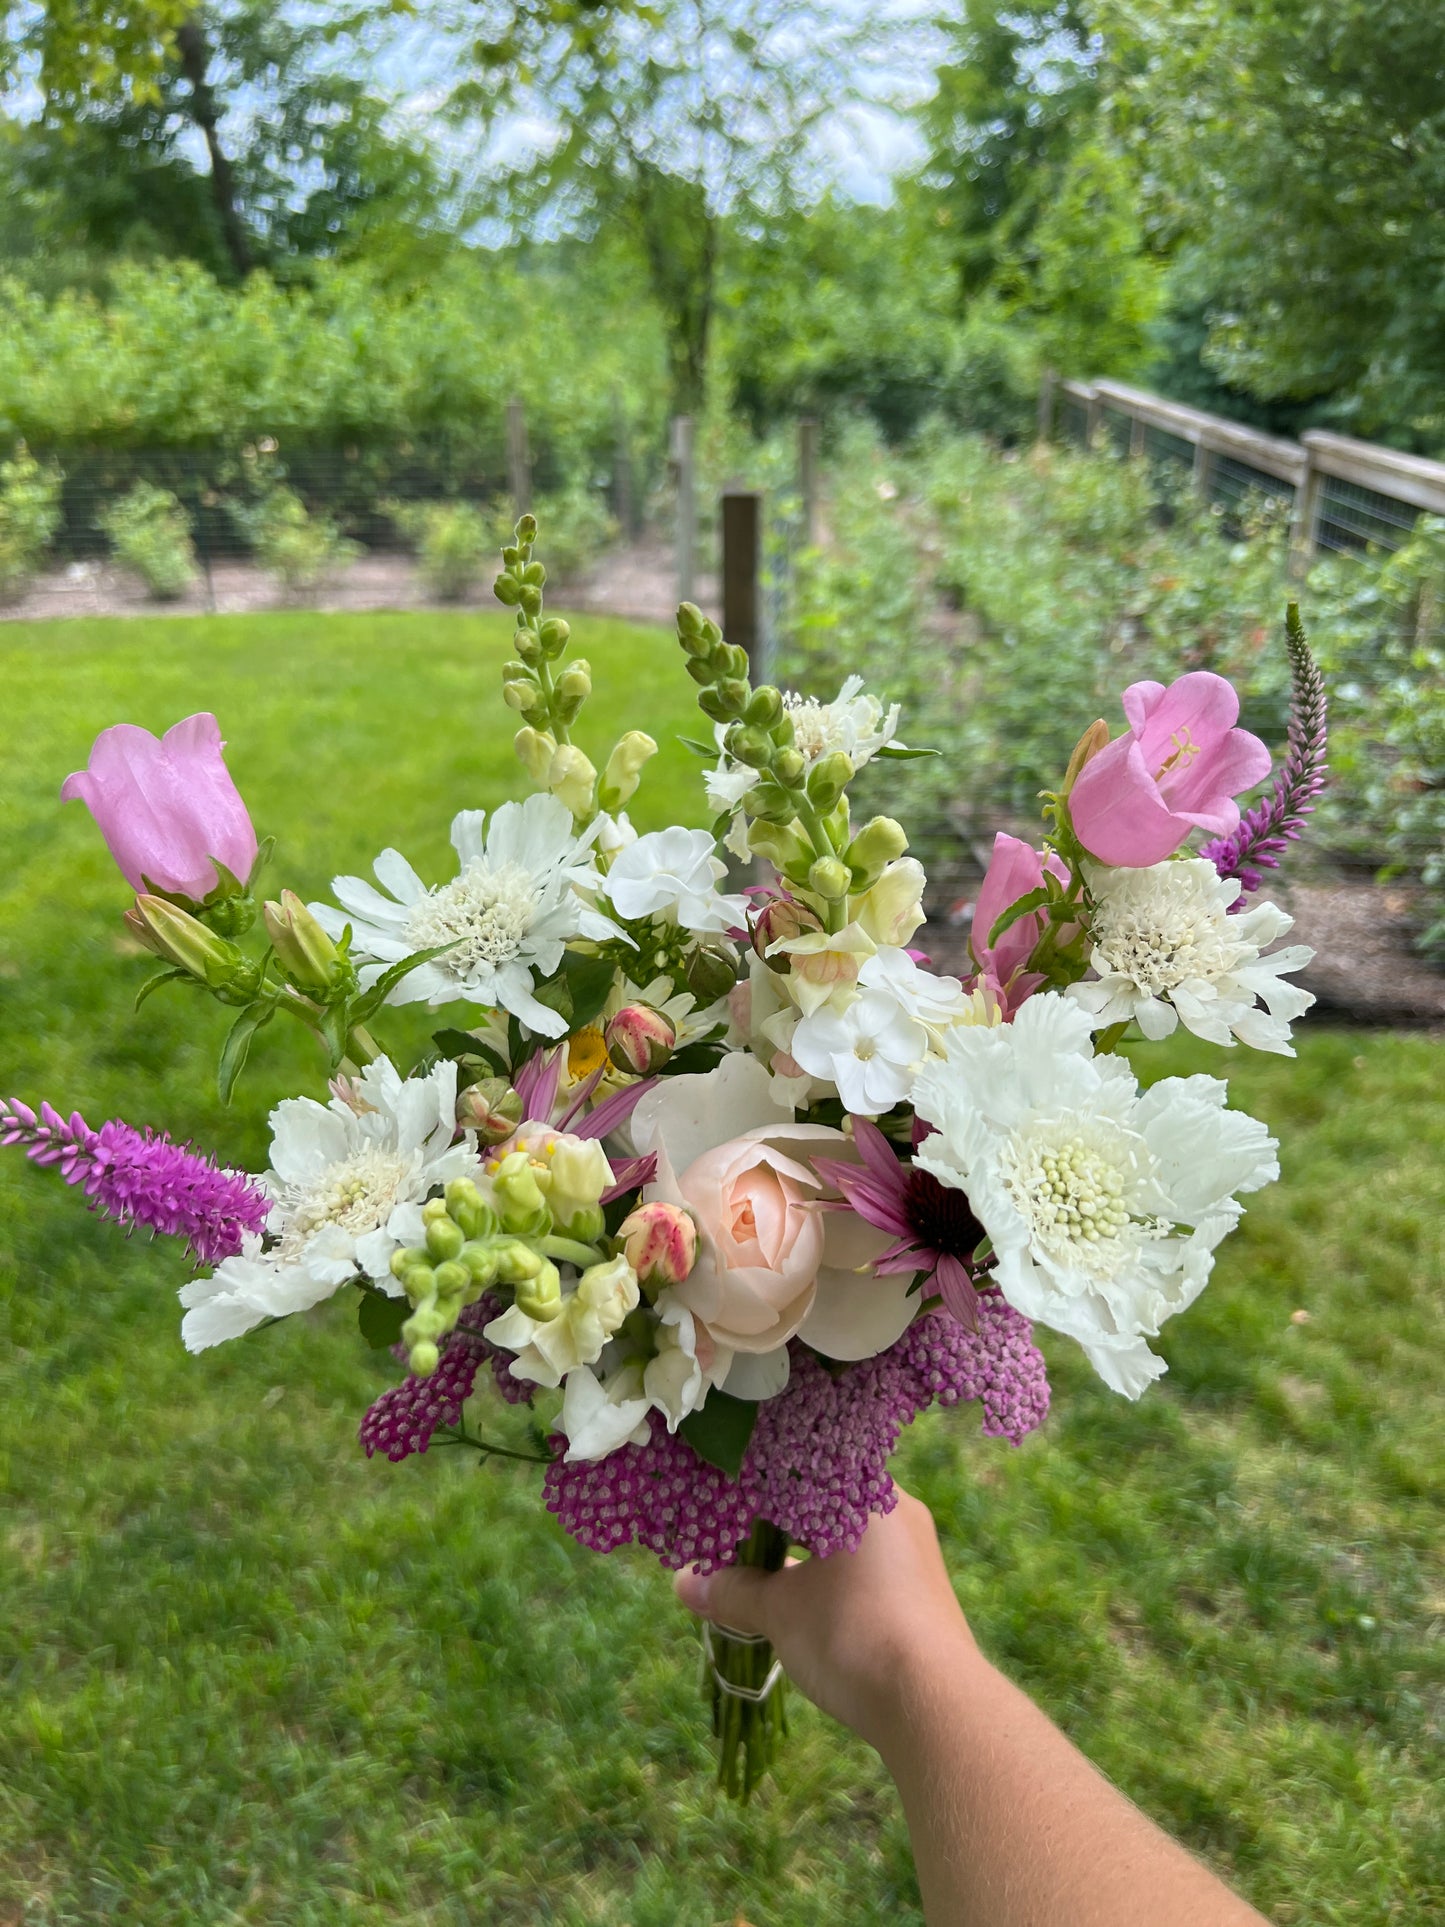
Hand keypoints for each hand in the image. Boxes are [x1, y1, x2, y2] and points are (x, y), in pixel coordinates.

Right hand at [673, 1487, 979, 1752]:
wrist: (932, 1702)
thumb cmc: (851, 1632)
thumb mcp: (780, 1610)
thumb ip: (733, 1591)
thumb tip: (683, 1584)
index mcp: (866, 1491)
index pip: (798, 1474)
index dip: (753, 1494)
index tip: (719, 1514)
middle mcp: (896, 1511)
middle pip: (822, 1507)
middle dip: (775, 1532)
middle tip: (728, 1549)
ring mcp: (914, 1554)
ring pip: (843, 1543)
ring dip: (801, 1562)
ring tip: (757, 1583)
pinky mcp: (921, 1595)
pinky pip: (863, 1573)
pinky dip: (828, 1584)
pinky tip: (800, 1608)